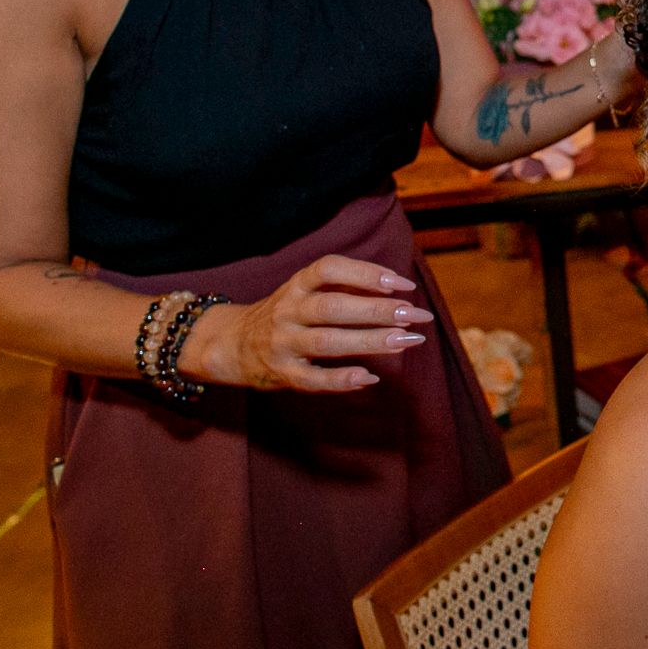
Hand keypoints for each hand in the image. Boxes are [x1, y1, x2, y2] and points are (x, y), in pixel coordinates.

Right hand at [180, 256, 433, 392]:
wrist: (229, 344)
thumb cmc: (285, 314)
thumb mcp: (304, 290)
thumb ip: (343, 289)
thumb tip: (398, 294)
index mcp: (297, 285)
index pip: (330, 269)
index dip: (367, 273)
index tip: (402, 284)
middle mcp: (288, 310)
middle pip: (334, 307)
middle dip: (379, 310)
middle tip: (417, 315)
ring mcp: (283, 343)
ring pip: (328, 341)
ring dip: (370, 341)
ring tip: (406, 341)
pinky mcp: (281, 374)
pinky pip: (312, 379)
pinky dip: (341, 379)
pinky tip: (369, 377)